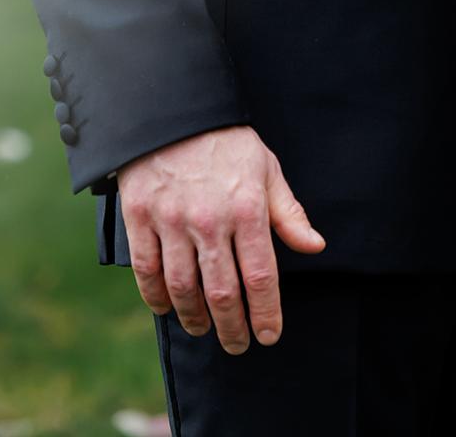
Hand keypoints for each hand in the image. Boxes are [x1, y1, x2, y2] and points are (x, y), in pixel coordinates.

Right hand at [117, 125, 324, 353]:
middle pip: (222, 292)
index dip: (266, 313)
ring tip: (204, 329)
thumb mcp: (267, 169)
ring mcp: (171, 220)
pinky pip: (147, 271)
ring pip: (183, 288)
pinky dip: (157, 298)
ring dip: (195, 319)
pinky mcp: (140, 217)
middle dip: (232, 328)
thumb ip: (289, 213)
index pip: (261, 276)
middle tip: (238, 345)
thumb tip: (315, 246)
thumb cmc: (227, 143)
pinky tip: (168, 308)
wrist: (174, 111)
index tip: (268, 335)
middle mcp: (210, 219)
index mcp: (247, 208)